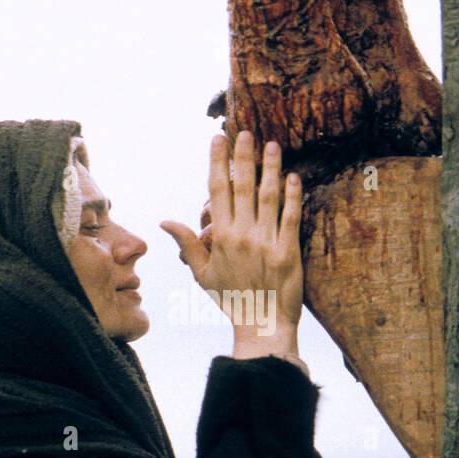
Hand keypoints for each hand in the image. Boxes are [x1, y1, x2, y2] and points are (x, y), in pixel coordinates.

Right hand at [161, 131, 304, 334]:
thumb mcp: (202, 273)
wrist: (261, 325)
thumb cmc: (231, 299)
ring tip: (272, 145)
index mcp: (220, 238)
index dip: (217, 162)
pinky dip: (293, 196)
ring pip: (268, 197)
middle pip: (242, 187)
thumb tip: (165, 220)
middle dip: (243, 157)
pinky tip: (293, 177)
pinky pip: (291, 218)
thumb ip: (186, 244)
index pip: (217, 191)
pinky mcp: (288, 252)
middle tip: (245, 132)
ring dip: (270, 168)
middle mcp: (242, 236)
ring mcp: (266, 243)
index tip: (218, 140)